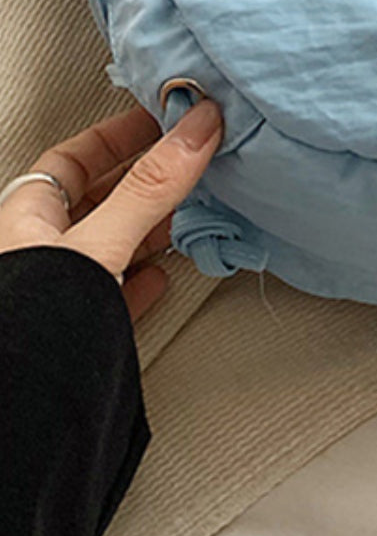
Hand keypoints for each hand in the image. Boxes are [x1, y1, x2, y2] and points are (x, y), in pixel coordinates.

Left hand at [0, 98, 223, 324]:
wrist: (20, 414)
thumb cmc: (32, 325)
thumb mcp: (98, 243)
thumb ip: (151, 187)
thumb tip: (195, 128)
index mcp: (26, 217)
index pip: (75, 156)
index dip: (120, 134)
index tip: (164, 121)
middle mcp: (39, 250)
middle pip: (99, 198)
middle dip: (147, 179)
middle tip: (191, 160)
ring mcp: (59, 292)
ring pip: (113, 243)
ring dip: (153, 227)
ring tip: (192, 211)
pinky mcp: (79, 331)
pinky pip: (117, 292)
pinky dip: (145, 278)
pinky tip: (164, 276)